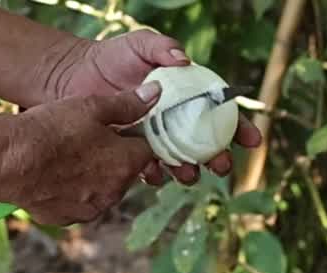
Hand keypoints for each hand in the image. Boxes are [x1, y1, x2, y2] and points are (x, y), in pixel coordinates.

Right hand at [0, 83, 160, 225]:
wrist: (9, 161)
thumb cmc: (52, 130)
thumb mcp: (92, 107)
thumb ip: (127, 104)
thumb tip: (156, 94)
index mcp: (127, 163)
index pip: (147, 151)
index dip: (133, 138)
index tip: (119, 129)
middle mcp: (115, 192)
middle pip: (124, 172)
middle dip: (113, 158)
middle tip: (88, 140)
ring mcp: (91, 209)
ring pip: (102, 190)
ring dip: (93, 176)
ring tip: (68, 157)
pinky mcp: (67, 218)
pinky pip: (78, 204)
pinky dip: (71, 192)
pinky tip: (54, 175)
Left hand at [48, 30, 261, 185]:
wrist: (74, 78)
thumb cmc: (111, 57)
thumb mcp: (138, 44)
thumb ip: (161, 47)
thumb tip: (184, 60)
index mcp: (186, 97)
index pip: (220, 114)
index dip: (240, 128)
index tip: (252, 140)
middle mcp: (175, 122)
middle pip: (206, 145)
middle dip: (218, 158)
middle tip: (220, 164)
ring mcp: (155, 140)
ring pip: (181, 162)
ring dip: (189, 171)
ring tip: (188, 172)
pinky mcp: (132, 153)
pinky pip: (149, 170)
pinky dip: (154, 174)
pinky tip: (153, 171)